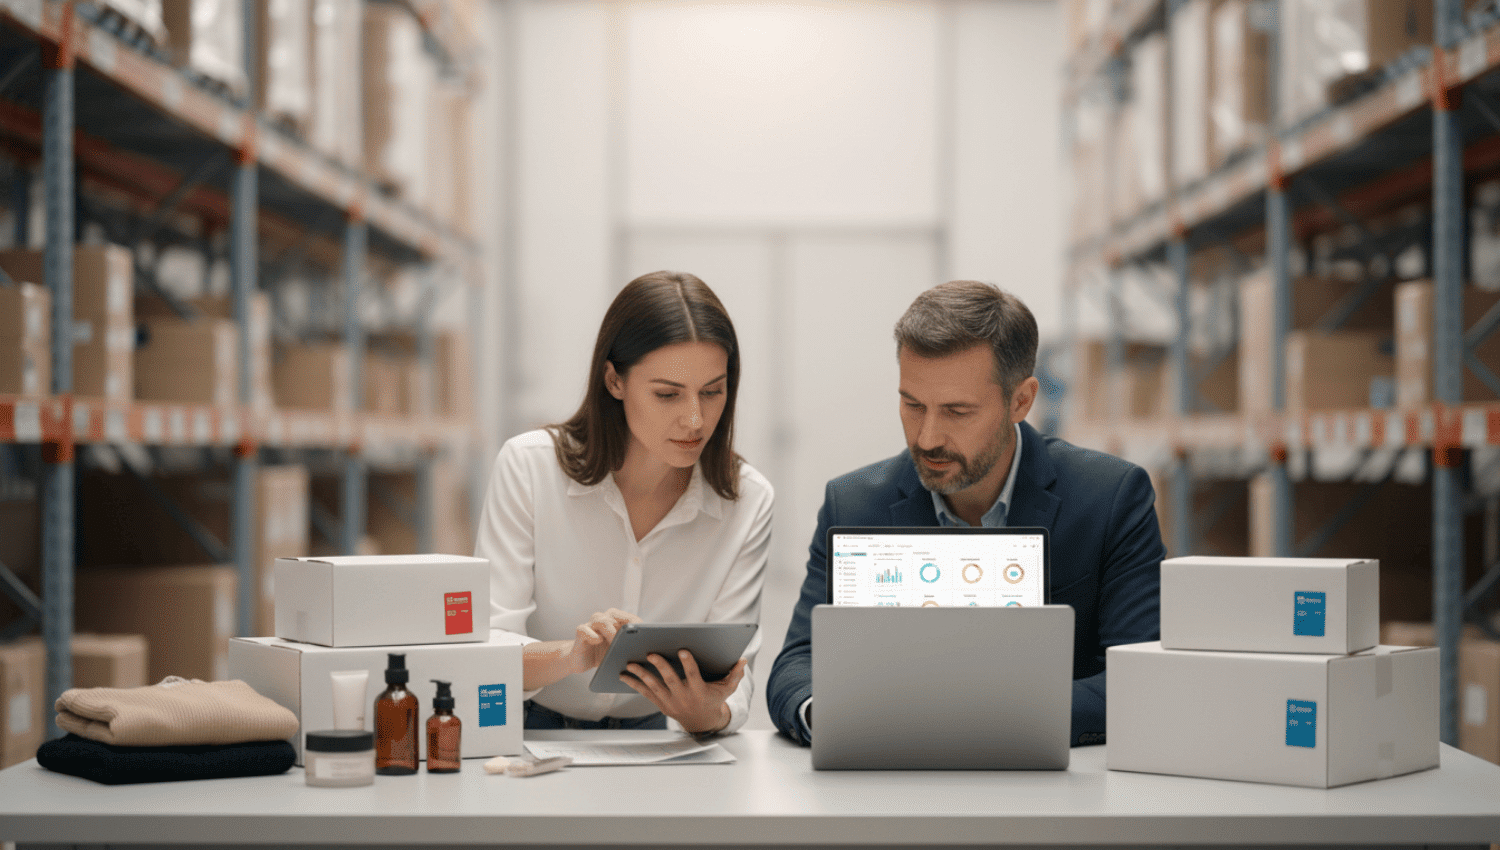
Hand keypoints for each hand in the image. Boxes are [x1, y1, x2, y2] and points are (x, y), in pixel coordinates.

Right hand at [565, 608, 639, 674]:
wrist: (581, 661)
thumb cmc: (603, 654)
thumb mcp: (619, 651)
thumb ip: (630, 648)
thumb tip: (646, 652)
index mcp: (615, 622)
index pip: (628, 617)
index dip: (636, 624)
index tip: (644, 633)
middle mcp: (602, 620)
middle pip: (613, 614)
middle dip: (622, 625)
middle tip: (629, 638)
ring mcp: (590, 625)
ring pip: (600, 620)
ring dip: (609, 630)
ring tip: (614, 641)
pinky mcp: (580, 633)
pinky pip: (584, 630)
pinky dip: (592, 634)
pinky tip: (598, 640)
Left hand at [622, 651, 746, 734]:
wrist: (702, 722)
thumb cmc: (714, 699)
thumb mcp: (727, 689)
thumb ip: (735, 674)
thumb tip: (742, 660)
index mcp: (699, 691)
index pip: (693, 675)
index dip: (688, 663)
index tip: (682, 650)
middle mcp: (683, 697)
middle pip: (670, 680)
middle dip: (660, 667)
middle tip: (651, 653)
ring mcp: (670, 701)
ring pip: (654, 687)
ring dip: (641, 675)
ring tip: (630, 663)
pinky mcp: (661, 704)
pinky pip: (645, 693)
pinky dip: (634, 684)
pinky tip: (624, 675)